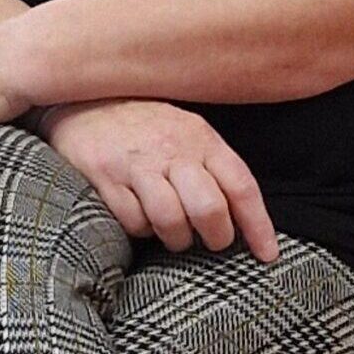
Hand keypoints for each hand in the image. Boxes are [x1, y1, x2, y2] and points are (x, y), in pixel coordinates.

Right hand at [41, 100, 278, 262]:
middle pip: (209, 208)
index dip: (258, 225)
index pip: (241, 185)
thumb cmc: (144, 124)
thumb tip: (240, 214)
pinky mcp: (106, 176)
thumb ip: (212, 166)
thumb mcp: (186, 131)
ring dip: (177, 239)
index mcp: (201, 138)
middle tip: (212, 241)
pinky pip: (133, 222)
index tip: (267, 254)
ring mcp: (138, 163)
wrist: (85, 98)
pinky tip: (141, 217)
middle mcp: (173, 149)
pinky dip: (142, 230)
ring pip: (171, 220)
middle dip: (216, 236)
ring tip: (175, 234)